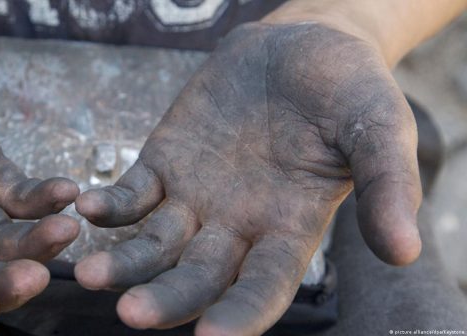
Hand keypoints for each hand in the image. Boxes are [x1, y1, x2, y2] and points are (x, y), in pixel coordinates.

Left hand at [75, 22, 421, 334]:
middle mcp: (236, 227)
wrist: (300, 43)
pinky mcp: (163, 163)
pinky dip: (111, 204)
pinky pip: (132, 193)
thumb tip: (405, 253)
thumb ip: (388, 186)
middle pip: (196, 277)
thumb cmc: (349, 89)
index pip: (263, 288)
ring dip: (124, 261)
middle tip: (132, 313)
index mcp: (289, 230)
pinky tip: (88, 207)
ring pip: (154, 244)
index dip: (240, 314)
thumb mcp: (379, 129)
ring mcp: (195, 198)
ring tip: (89, 272)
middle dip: (166, 299)